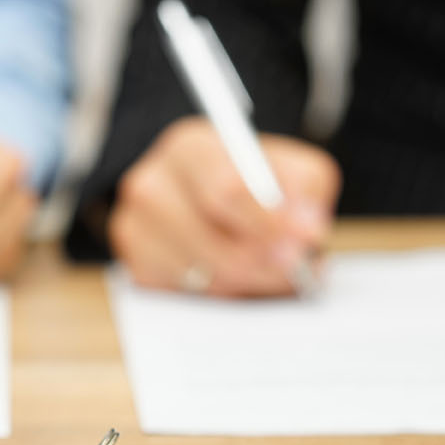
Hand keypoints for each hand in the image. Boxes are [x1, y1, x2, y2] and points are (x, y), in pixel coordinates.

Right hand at [108, 117, 339, 295]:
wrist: (216, 197)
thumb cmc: (256, 182)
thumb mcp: (292, 168)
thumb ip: (306, 191)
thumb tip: (307, 230)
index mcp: (189, 148)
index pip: (225, 188)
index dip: (269, 221)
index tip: (304, 240)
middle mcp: (151, 184)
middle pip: (211, 240)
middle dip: (263, 261)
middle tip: (296, 268)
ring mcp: (137, 229)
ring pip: (204, 275)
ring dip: (251, 283)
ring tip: (278, 272)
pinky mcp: (139, 268)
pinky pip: (191, 297)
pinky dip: (227, 295)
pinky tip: (244, 278)